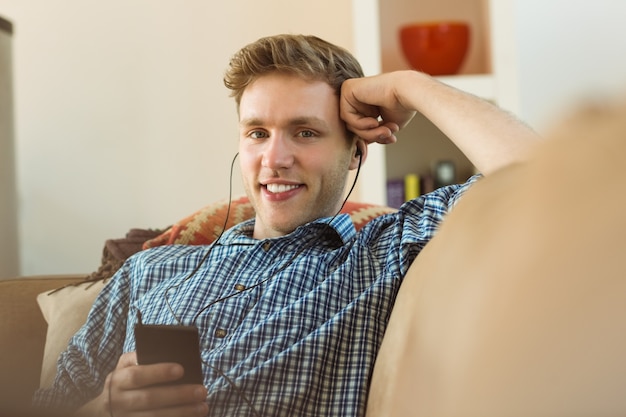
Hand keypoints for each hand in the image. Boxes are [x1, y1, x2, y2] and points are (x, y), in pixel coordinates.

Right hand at [76, 352, 207, 416]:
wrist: (100, 411)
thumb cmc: (122, 382)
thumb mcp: (124, 367)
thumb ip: (140, 358)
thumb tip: (169, 354)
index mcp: (117, 380)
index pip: (137, 376)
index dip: (158, 372)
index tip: (181, 369)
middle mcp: (118, 401)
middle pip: (150, 399)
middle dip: (178, 395)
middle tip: (202, 391)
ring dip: (181, 412)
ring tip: (202, 407)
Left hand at [340, 72, 416, 143]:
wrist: (408, 92)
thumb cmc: (402, 107)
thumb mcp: (386, 125)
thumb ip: (373, 132)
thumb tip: (363, 142)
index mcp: (367, 103)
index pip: (361, 126)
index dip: (374, 136)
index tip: (390, 138)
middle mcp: (357, 96)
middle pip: (355, 126)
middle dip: (371, 135)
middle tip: (388, 135)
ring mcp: (351, 91)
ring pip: (350, 123)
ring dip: (368, 132)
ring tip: (385, 130)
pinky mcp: (347, 88)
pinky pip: (346, 115)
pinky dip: (360, 124)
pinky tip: (374, 121)